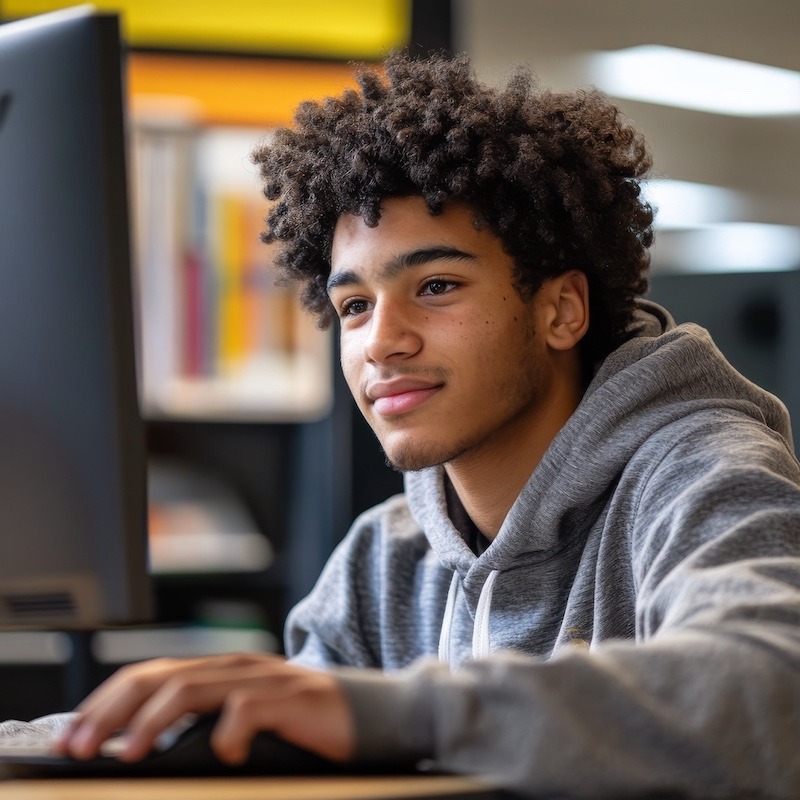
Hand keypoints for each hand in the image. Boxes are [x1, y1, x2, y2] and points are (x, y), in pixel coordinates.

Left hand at [54, 653, 354, 764]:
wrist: (373, 711)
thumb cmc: (304, 724)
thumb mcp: (245, 718)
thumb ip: (201, 723)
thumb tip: (137, 749)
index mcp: (218, 671)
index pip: (149, 675)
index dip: (105, 703)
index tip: (71, 736)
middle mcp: (235, 668)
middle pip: (159, 677)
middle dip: (111, 711)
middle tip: (78, 746)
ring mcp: (263, 680)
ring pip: (192, 688)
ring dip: (152, 721)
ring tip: (126, 754)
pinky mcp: (291, 698)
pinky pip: (248, 709)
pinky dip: (227, 732)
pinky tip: (224, 755)